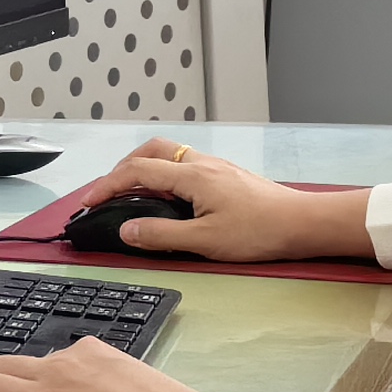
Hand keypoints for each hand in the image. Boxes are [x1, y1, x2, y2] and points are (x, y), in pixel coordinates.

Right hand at [71, 144, 371, 262]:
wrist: (301, 223)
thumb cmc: (260, 231)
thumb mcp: (205, 240)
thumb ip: (161, 235)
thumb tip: (126, 230)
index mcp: (192, 176)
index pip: (137, 172)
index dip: (108, 185)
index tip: (90, 201)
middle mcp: (201, 164)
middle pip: (150, 151)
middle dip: (122, 168)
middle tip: (108, 191)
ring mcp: (215, 167)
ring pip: (168, 155)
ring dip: (143, 168)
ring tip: (132, 192)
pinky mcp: (225, 176)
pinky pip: (184, 165)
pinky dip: (163, 173)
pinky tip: (167, 196)